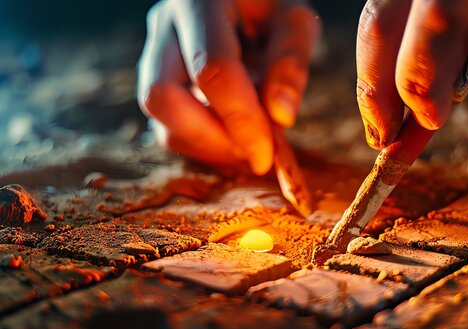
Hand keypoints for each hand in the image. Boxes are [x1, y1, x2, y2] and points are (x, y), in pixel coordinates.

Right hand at [137, 0, 319, 173]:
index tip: (267, 155)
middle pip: (162, 97)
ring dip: (207, 148)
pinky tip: (237, 143)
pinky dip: (204, 147)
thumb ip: (291, 62)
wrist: (243, 0)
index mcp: (199, 3)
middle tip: (256, 156)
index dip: (240, 119)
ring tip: (251, 148)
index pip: (211, 69)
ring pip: (160, 120)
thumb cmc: (271, 6)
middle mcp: (165, 28)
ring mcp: (154, 57)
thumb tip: (281, 117)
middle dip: (211, 139)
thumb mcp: (294, 20)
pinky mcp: (159, 84)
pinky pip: (169, 128)